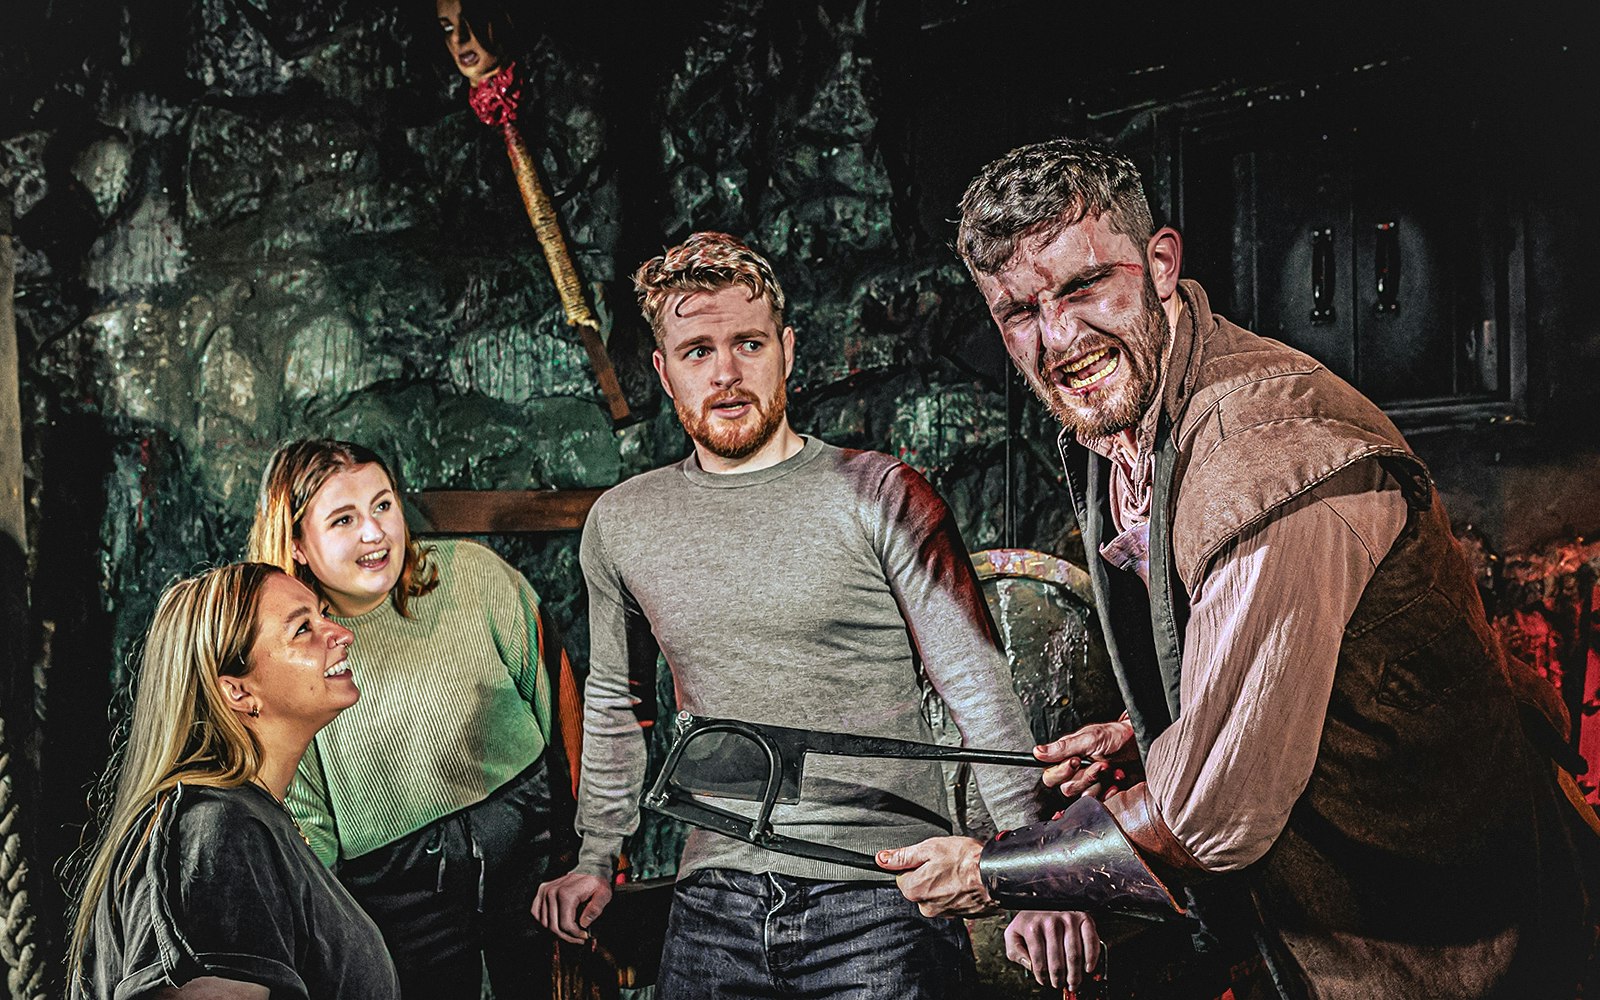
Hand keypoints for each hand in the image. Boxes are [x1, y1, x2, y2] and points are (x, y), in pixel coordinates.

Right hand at [532, 871, 612, 944]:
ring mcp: (545, 891)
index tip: (584, 936)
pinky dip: (544, 922)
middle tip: (578, 939)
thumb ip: (595, 909)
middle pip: (553, 927)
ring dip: (556, 933)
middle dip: (567, 937)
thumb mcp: (604, 895)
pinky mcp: (542, 891)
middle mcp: (552, 892)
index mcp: (566, 893)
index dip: (575, 935)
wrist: (590, 869)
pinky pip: (536, 913)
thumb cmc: (596, 883)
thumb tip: (584, 924)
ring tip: (569, 933)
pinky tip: (555, 925)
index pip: (565, 925)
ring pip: (544, 923)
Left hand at [876, 836, 998, 917]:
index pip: (902, 877)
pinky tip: (965, 881)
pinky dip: (956, 891)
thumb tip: (882, 859)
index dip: (915, 865)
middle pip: (919, 887)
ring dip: (943, 883)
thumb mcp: (930, 848)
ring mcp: (944, 913)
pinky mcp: (960, 915)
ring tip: (957, 871)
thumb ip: (903, 856)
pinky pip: (951, 900)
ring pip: (935, 894)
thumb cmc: (966, 860)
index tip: (928, 859)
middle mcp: (927, 907)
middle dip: (929, 875)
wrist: (995, 875)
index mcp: (915, 890)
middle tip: (945, 863)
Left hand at [1004, 910, 1101, 991]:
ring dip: (1075, 973)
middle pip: (1058, 960)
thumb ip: (1015, 951)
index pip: (1038, 960)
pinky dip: (1092, 957)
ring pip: (1074, 954)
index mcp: (1032, 927)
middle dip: (1059, 978)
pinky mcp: (1082, 917)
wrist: (1043, 900)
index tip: (1045, 982)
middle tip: (1060, 985)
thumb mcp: (1013, 934)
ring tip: (1073, 982)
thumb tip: (1030, 966)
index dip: (1042, 976)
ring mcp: (1068, 918)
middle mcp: (1051, 921)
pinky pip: (1091, 940)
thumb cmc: (1029, 921)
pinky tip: (1088, 968)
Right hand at [1036, 720, 1135, 797]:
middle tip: (1097, 764)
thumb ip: (1063, 747)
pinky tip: (1115, 779)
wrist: (1138, 742)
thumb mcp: (1088, 738)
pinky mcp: (1103, 792)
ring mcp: (1090, 783)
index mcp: (1066, 759)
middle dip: (1084, 777)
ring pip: (1082, 796)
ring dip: (1098, 782)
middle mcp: (1076, 773)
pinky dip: (1109, 791)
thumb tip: (1038, 752)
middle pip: (1066, 789)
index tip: (1075, 761)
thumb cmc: (1115, 736)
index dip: (1061, 772)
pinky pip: (1100, 802)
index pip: (1050, 776)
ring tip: (1109, 768)